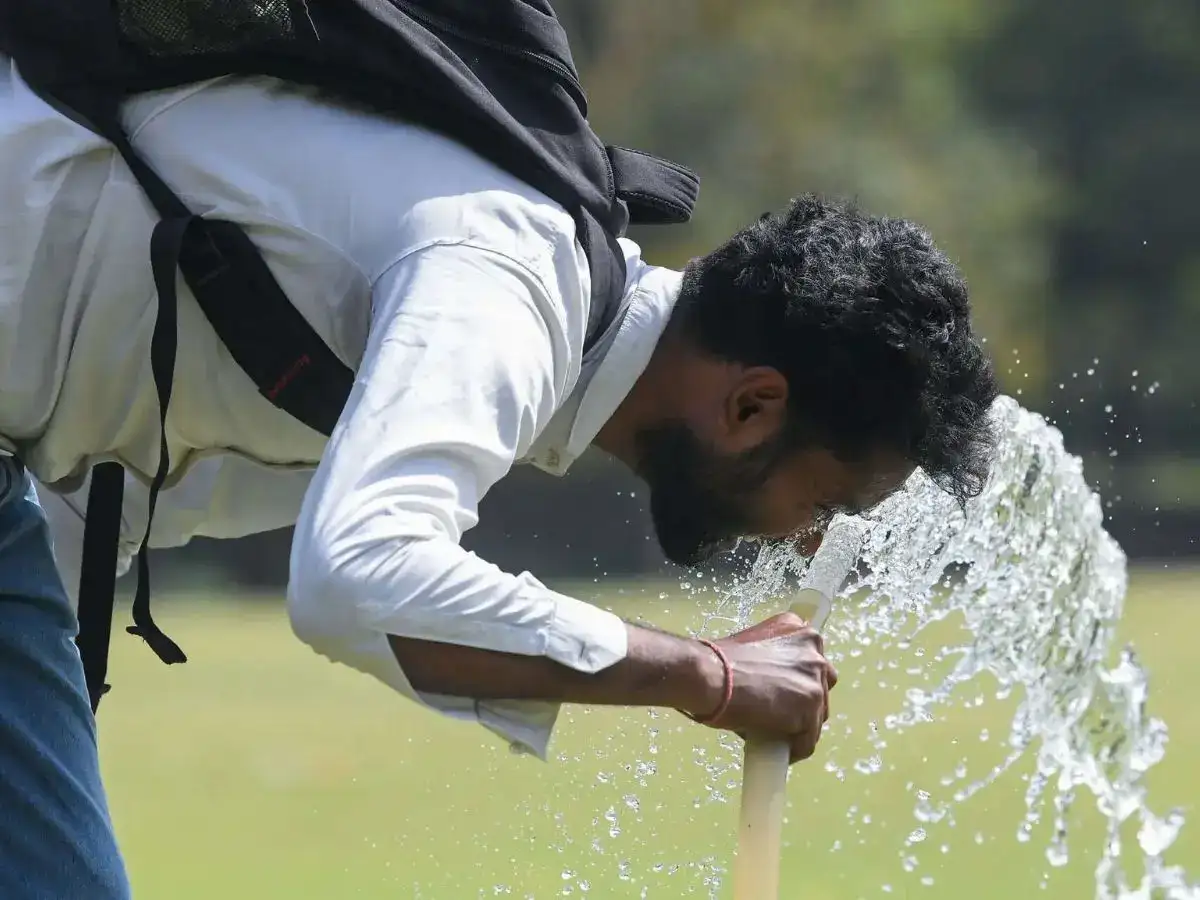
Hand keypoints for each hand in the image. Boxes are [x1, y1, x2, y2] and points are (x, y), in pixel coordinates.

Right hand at [691, 612, 836, 762]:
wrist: (710, 676)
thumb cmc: (718, 661)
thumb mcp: (753, 644)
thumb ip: (774, 658)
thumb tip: (775, 687)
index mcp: (800, 632)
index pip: (812, 662)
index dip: (797, 681)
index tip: (783, 693)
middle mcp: (814, 652)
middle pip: (821, 688)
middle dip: (803, 703)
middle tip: (778, 713)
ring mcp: (815, 681)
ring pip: (817, 716)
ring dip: (799, 728)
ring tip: (775, 735)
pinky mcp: (810, 710)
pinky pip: (807, 741)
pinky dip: (795, 749)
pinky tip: (778, 751)